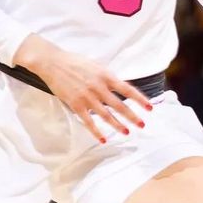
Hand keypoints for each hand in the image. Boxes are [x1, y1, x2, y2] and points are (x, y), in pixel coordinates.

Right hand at [13, 34, 151, 141]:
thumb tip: (121, 87)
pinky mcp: (75, 104)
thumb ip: (107, 77)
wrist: (52, 63)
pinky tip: (103, 139)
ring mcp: (87, 97)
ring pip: (106, 115)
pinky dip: (96, 132)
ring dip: (117, 125)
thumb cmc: (74, 62)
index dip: (140, 99)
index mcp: (105, 75)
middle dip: (132, 116)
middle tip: (142, 124)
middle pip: (119, 105)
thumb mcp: (96, 66)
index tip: (149, 108)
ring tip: (127, 132)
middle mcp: (98, 87)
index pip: (127, 89)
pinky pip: (88, 121)